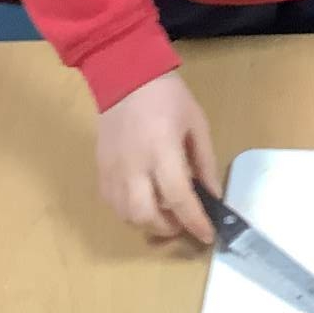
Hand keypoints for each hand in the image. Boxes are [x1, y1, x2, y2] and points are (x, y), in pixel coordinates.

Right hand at [96, 69, 219, 244]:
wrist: (125, 76)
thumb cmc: (167, 97)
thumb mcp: (196, 124)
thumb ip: (205, 163)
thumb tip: (212, 195)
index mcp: (161, 149)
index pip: (178, 197)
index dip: (194, 221)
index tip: (207, 235)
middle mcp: (134, 165)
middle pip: (146, 215)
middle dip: (168, 229)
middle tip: (184, 224)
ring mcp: (113, 170)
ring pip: (126, 215)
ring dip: (148, 223)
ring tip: (165, 214)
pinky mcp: (100, 170)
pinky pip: (112, 205)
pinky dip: (130, 213)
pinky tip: (144, 202)